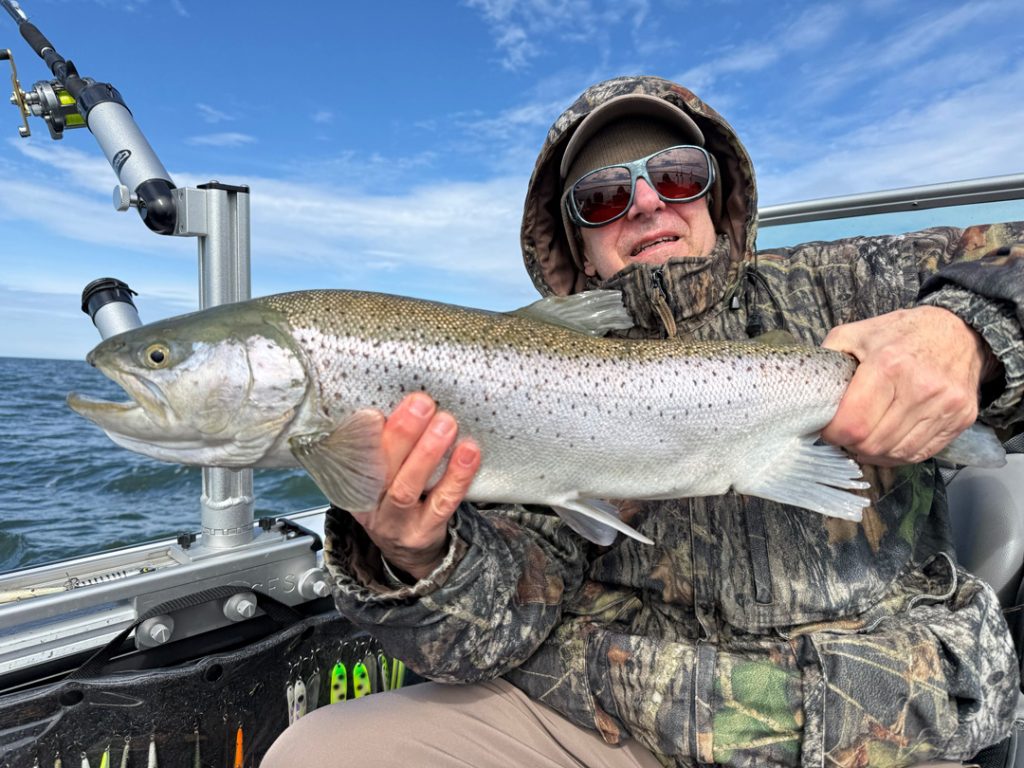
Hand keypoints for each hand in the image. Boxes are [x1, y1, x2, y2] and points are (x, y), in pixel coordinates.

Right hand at [352, 393, 480, 580]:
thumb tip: (408, 404)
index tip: (377, 410)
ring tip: (446, 423)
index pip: (355, 456)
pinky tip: (469, 452)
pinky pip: (442, 502)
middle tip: (421, 403)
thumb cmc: (395, 502)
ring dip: (428, 452)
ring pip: (408, 486)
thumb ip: (387, 446)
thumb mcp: (379, 477)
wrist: (408, 552)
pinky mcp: (424, 530)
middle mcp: (371, 504)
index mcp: (354, 483)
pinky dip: (457, 476)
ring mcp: (397, 521)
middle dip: (402, 432)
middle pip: (382, 467)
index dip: (364, 434)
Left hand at [820, 306, 988, 465]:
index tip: (827, 427)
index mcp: (889, 365)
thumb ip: (828, 359)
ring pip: (895, 454)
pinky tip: (886, 440)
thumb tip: (808, 392)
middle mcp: (921, 388)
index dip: (833, 433)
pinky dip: (897, 454)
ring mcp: (945, 406)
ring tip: (865, 435)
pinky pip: (919, 454)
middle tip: (845, 432)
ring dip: (873, 452)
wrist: (960, 331)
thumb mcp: (856, 333)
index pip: (854, 424)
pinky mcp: (961, 420)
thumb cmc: (901, 334)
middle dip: (851, 443)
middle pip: (873, 444)